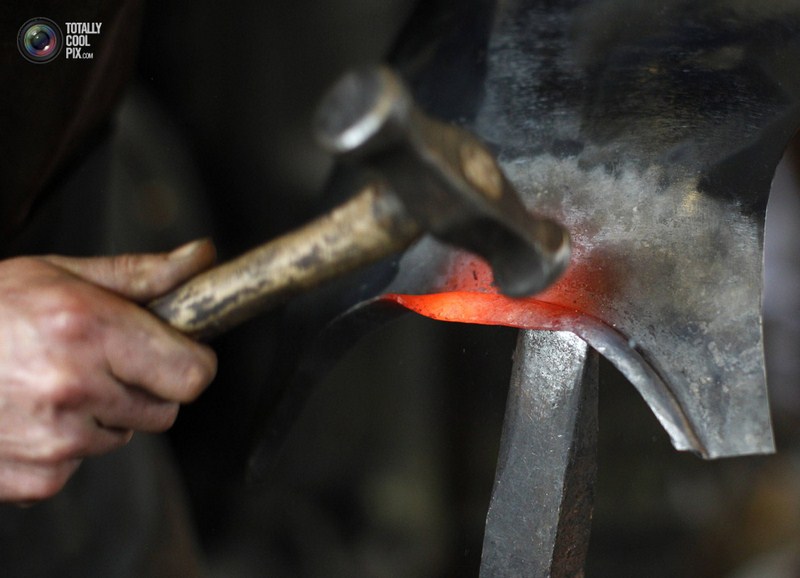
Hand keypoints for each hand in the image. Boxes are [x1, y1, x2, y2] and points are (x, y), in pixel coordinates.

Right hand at [0, 240, 217, 502]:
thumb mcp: (59, 273)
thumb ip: (140, 274)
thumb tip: (200, 257)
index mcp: (88, 328)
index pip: (192, 373)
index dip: (190, 361)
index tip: (176, 352)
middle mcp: (73, 387)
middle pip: (166, 409)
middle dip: (146, 387)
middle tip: (103, 362)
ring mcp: (54, 440)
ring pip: (123, 436)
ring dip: (102, 415)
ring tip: (53, 383)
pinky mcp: (37, 478)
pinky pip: (81, 464)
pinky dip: (65, 446)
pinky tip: (30, 414)